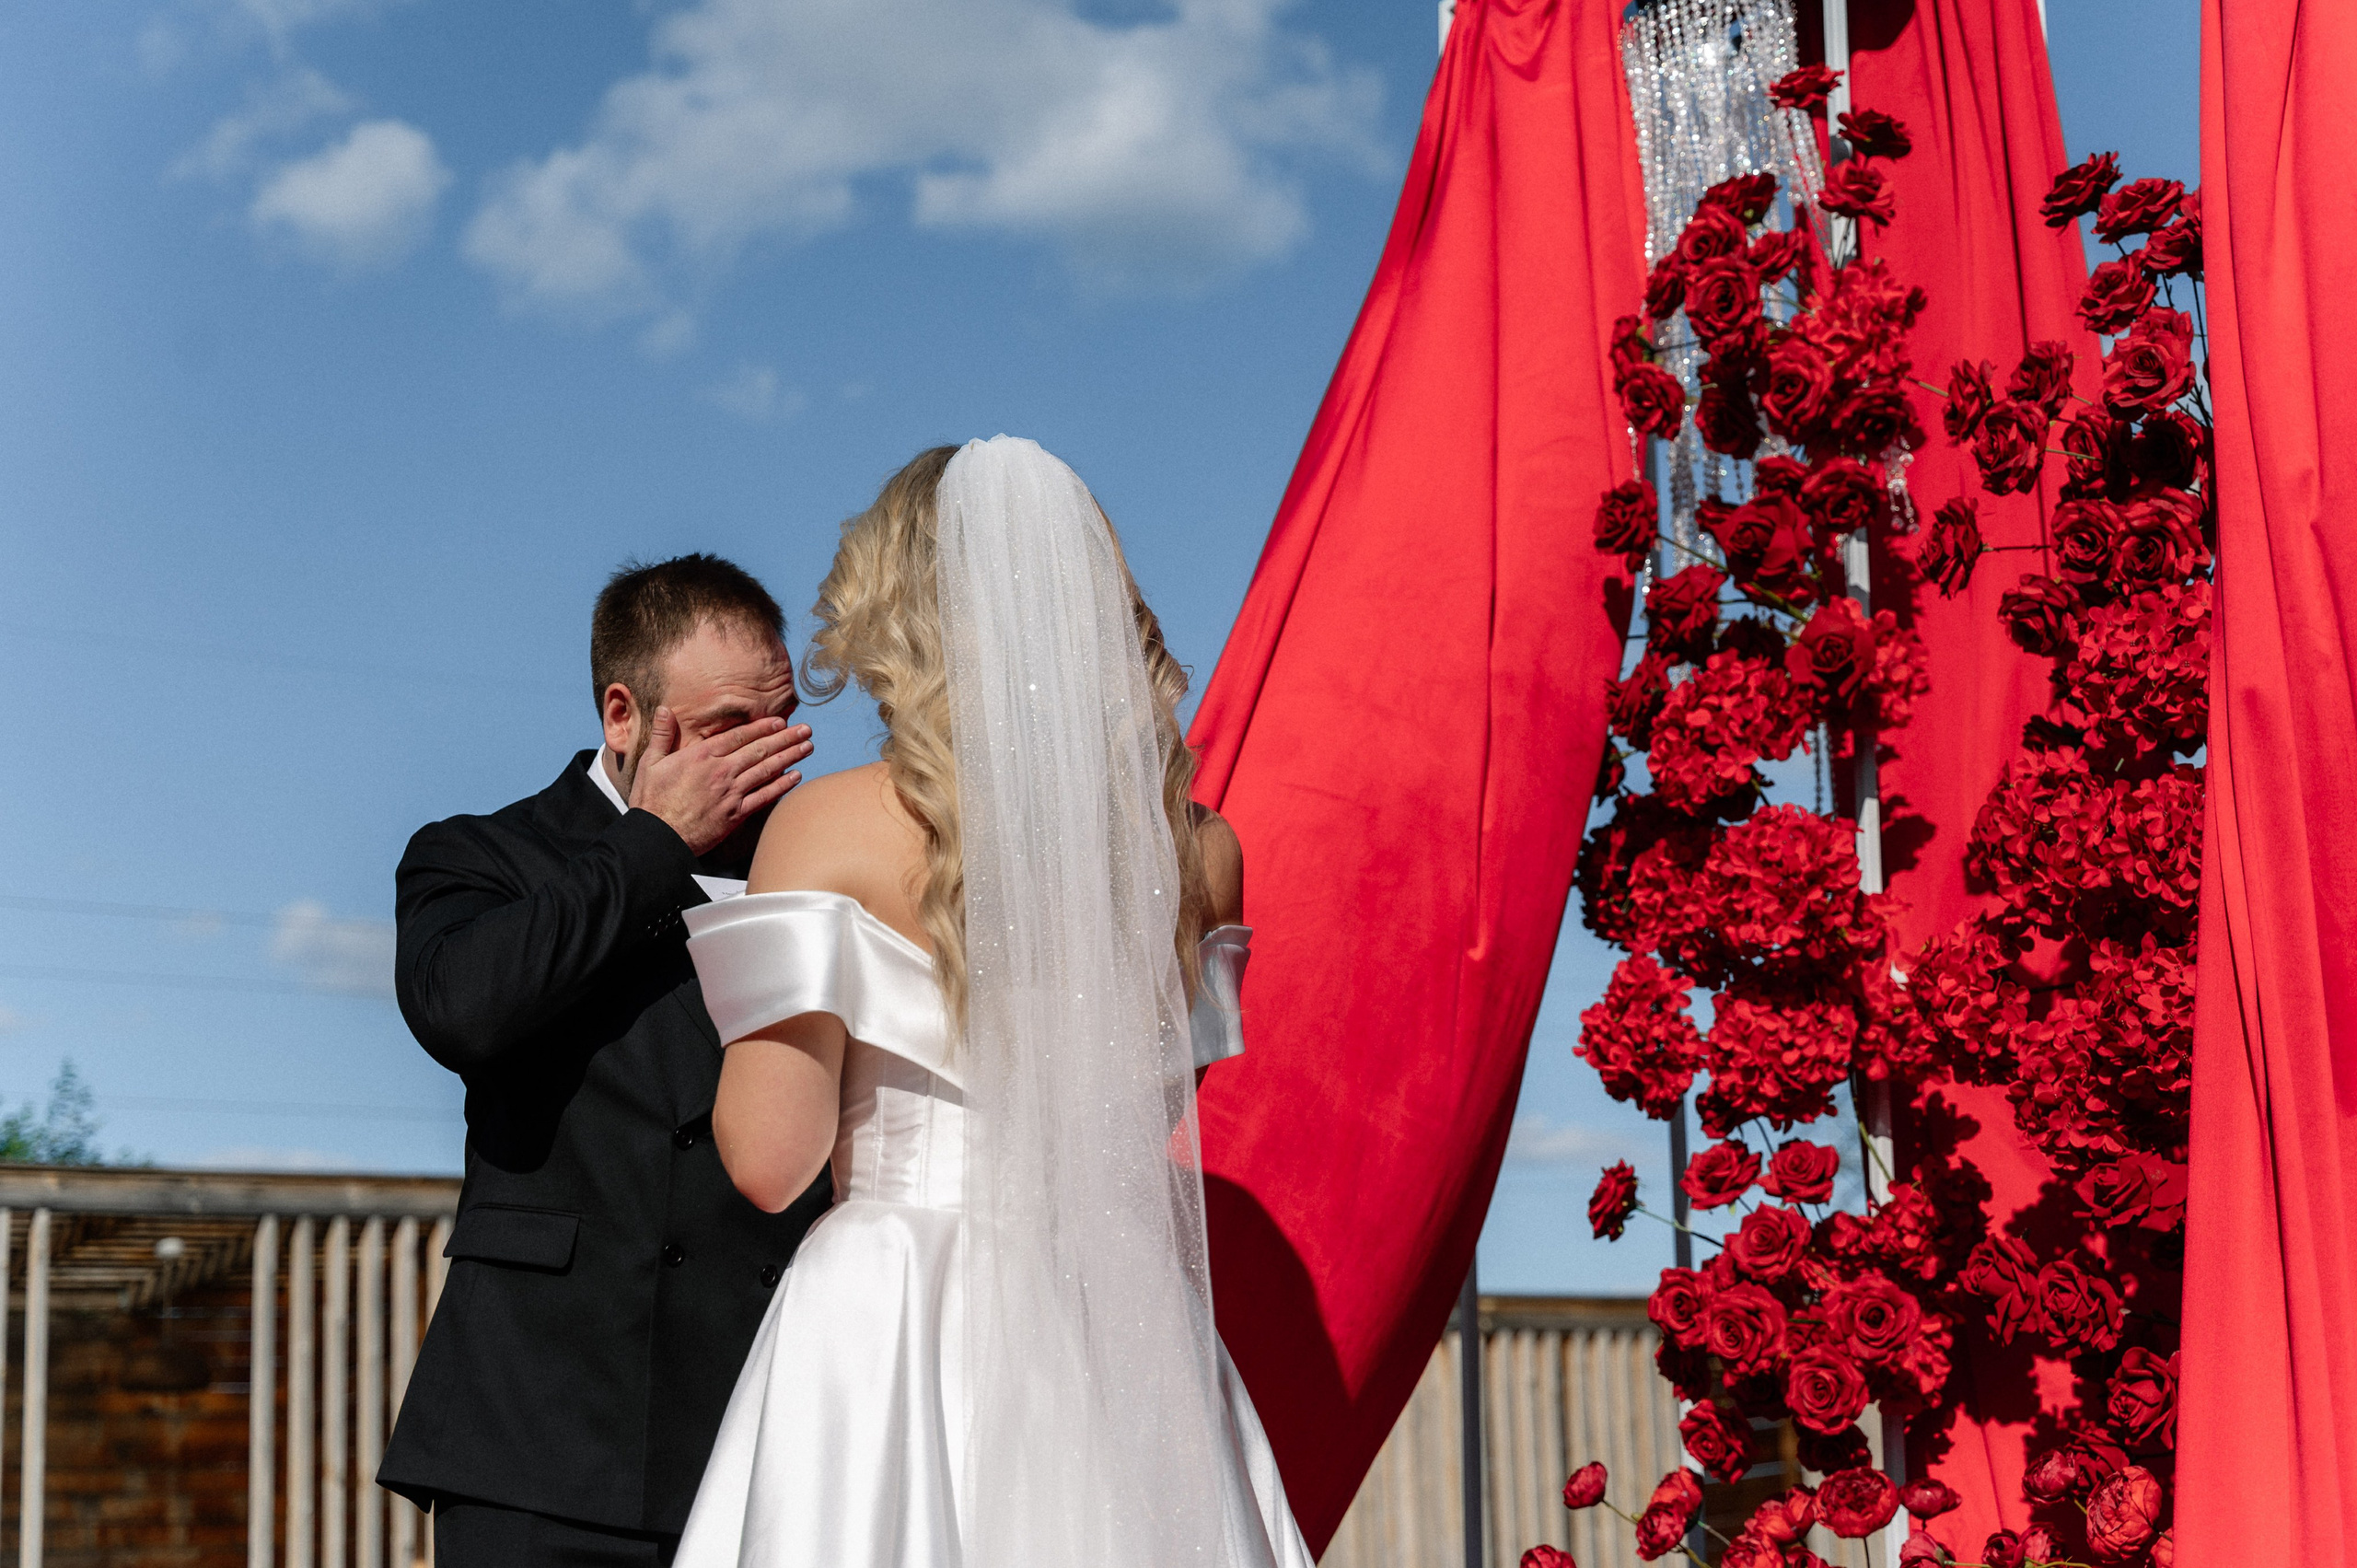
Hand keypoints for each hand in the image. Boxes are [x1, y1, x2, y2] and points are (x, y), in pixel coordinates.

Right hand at [628, 710, 812, 855]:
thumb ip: (662, 735)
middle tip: (806, 729)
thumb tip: (664, 709)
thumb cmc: (651, 801)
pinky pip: (764, 796)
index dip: (762, 727)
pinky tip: (796, 776)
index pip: (739, 736)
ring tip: (808, 747)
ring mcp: (730, 792)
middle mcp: (720, 771)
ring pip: (766, 769)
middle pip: (759, 749)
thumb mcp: (650, 762)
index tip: (780, 721)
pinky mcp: (735, 814)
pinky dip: (781, 785)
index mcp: (701, 755)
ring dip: (790, 756)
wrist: (657, 837)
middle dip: (785, 737)